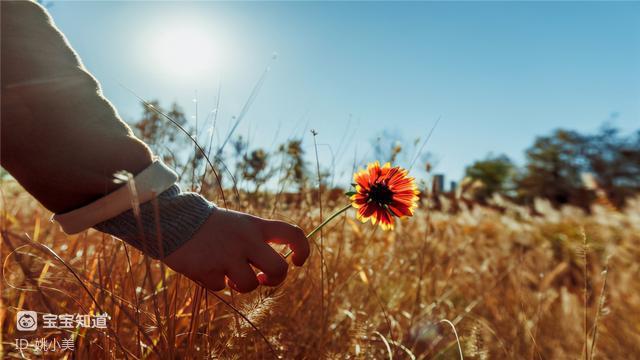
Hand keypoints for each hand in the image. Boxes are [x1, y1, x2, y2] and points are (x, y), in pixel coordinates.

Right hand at [163, 209, 308, 292]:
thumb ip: (257, 241)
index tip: (296, 262)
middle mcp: (246, 240)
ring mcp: (227, 255)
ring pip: (249, 286)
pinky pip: (221, 287)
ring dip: (241, 285)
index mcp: (256, 226)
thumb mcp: (239, 224)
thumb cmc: (212, 226)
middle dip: (276, 280)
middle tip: (263, 279)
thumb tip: (271, 271)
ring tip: (230, 275)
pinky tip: (205, 266)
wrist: (175, 220)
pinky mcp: (208, 270)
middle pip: (279, 269)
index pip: (292, 233)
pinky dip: (216, 281)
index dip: (303, 250)